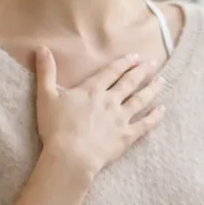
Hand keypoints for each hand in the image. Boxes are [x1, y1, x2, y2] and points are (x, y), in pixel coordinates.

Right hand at [34, 48, 165, 177]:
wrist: (71, 156)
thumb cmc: (56, 127)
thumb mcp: (46, 96)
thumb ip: (46, 72)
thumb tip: (41, 48)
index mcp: (92, 90)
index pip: (111, 72)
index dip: (124, 63)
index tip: (135, 56)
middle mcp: (110, 101)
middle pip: (129, 82)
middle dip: (142, 71)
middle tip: (153, 63)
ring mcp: (120, 118)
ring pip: (140, 100)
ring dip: (152, 89)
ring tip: (162, 80)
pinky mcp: (126, 136)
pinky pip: (144, 125)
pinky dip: (155, 117)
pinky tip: (162, 110)